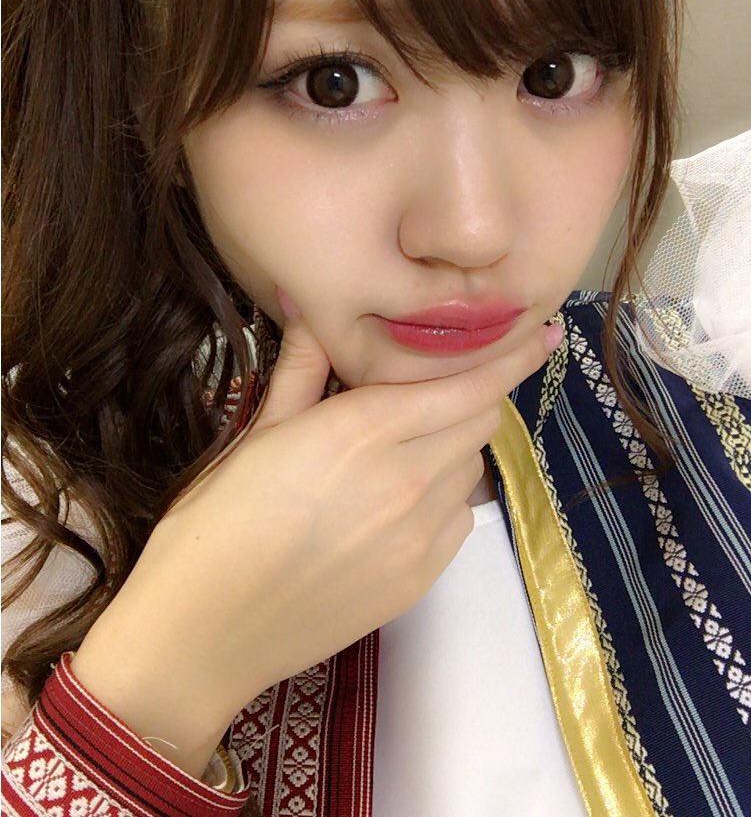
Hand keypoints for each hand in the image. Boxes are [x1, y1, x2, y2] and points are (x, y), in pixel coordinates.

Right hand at [71, 297, 559, 775]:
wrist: (205, 630)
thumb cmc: (217, 519)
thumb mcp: (256, 431)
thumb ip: (301, 364)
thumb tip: (308, 301)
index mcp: (364, 429)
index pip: (469, 384)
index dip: (514, 355)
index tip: (547, 333)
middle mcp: (407, 479)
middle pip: (481, 421)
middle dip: (472, 395)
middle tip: (437, 390)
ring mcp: (420, 537)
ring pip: (472, 469)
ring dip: (454, 448)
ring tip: (404, 449)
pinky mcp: (420, 581)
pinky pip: (459, 520)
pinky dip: (445, 499)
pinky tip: (399, 503)